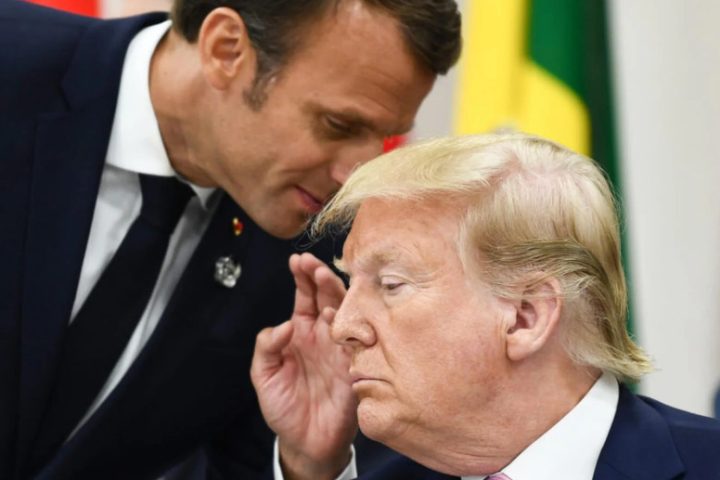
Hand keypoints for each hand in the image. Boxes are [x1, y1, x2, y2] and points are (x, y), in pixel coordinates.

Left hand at [251, 253, 356, 479]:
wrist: (306, 442)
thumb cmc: (284, 407)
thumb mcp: (264, 376)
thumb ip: (267, 347)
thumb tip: (284, 326)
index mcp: (302, 331)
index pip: (304, 296)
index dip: (302, 276)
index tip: (297, 260)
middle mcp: (323, 334)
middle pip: (326, 296)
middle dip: (320, 276)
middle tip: (312, 264)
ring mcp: (341, 347)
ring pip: (344, 311)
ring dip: (335, 292)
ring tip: (324, 277)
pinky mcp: (354, 364)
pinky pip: (357, 339)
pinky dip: (350, 323)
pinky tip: (338, 312)